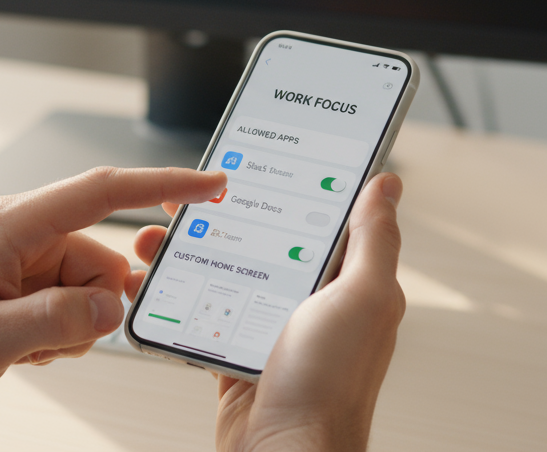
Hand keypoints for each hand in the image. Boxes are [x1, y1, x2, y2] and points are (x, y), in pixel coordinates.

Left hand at [0, 166, 225, 402]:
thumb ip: (55, 321)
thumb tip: (113, 305)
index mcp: (13, 224)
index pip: (103, 191)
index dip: (162, 186)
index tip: (209, 186)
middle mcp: (20, 231)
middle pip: (100, 259)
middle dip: (92, 307)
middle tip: (52, 340)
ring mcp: (19, 255)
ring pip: (87, 286)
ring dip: (70, 325)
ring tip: (23, 345)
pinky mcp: (17, 278)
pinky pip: (66, 300)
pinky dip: (56, 329)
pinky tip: (20, 344)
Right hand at [129, 173, 405, 451]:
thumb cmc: (329, 388)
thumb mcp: (363, 298)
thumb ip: (374, 240)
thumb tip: (387, 186)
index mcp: (352, 286)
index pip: (327, 220)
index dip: (300, 187)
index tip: (268, 158)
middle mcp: (316, 306)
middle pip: (269, 243)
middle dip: (230, 216)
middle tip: (195, 194)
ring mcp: (275, 331)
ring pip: (231, 274)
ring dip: (193, 252)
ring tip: (160, 235)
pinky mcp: (240, 355)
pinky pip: (207, 313)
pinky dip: (180, 295)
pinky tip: (159, 281)